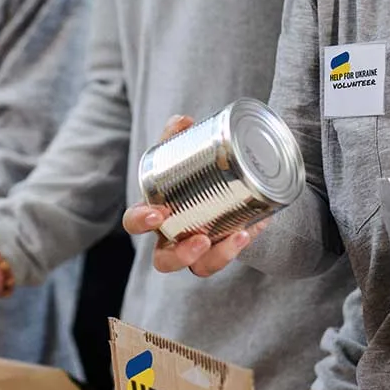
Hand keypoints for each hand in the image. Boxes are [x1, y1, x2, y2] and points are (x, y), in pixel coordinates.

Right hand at [125, 115, 265, 277]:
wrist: (214, 180)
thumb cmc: (186, 171)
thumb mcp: (178, 151)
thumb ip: (176, 135)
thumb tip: (183, 120)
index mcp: (153, 212)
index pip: (134, 223)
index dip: (141, 222)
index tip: (157, 214)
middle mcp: (171, 236)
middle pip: (164, 261)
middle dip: (179, 255)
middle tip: (199, 239)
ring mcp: (196, 248)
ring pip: (199, 268)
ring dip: (217, 257)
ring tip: (238, 235)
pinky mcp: (221, 248)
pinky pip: (229, 254)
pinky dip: (241, 242)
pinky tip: (255, 225)